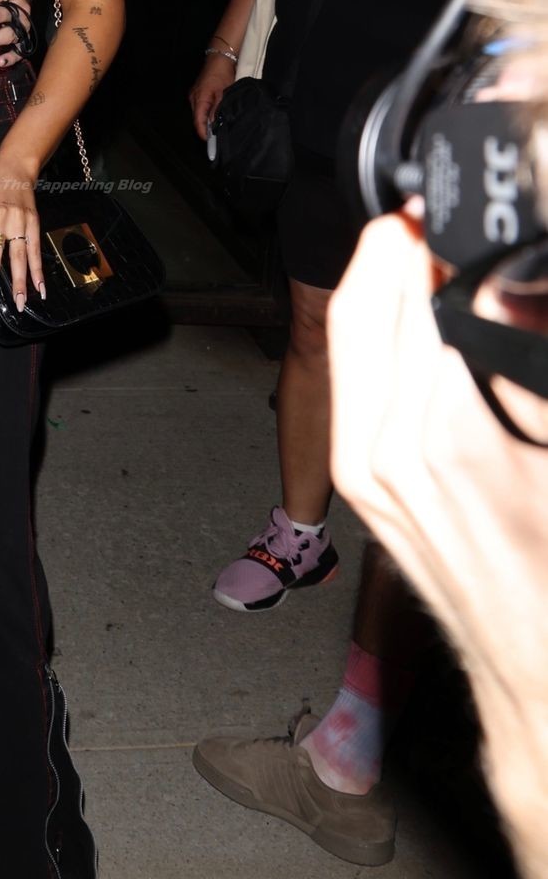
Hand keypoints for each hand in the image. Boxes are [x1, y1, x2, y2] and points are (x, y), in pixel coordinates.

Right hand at [188, 52, 235, 140]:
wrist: (219, 58)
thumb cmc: (222, 74)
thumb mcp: (224, 93)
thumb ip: (218, 110)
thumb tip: (214, 125)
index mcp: (199, 99)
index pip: (198, 121)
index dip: (203, 133)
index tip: (211, 143)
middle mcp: (193, 98)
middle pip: (197, 119)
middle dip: (205, 129)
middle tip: (216, 138)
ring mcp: (194, 95)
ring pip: (198, 113)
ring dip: (206, 121)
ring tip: (216, 128)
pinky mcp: (197, 92)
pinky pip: (200, 107)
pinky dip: (206, 113)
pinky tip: (214, 116)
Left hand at [328, 208, 547, 878]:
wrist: (544, 676)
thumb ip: (534, 366)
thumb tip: (506, 290)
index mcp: (438, 435)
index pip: (398, 297)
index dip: (420, 238)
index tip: (447, 202)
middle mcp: (381, 448)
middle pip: (360, 307)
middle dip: (395, 249)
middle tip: (433, 216)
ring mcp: (361, 468)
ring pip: (350, 339)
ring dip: (382, 287)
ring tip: (427, 254)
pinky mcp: (360, 482)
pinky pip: (354, 380)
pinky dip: (376, 337)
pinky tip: (414, 320)